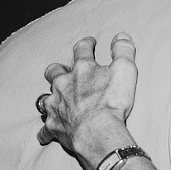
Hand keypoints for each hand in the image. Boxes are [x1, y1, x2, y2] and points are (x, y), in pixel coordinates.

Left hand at [37, 34, 138, 168]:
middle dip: (58, 70)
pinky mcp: (54, 124)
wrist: (98, 131)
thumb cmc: (112, 102)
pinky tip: (45, 134)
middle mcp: (64, 84)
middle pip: (54, 72)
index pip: (82, 49)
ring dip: (50, 97)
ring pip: (45, 98)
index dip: (87, 44)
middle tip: (64, 71)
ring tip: (55, 99)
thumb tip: (122, 35)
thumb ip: (124, 50)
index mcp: (82, 69)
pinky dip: (46, 130)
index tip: (90, 43)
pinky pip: (45, 128)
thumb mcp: (125, 70)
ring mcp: (56, 104)